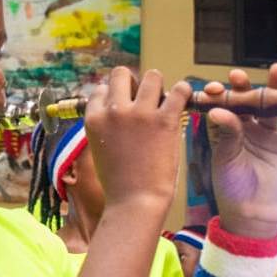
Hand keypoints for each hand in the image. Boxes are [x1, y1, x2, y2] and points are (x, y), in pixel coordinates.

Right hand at [85, 67, 187, 214]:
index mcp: (94, 119)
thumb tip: (116, 110)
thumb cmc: (118, 183)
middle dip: (134, 83)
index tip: (125, 106)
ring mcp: (140, 114)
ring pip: (152, 76)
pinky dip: (182, 92)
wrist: (135, 203)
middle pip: (122, 73)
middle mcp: (114, 111)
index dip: (115, 95)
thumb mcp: (99, 149)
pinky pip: (178, 90)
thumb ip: (104, 126)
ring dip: (159, 86)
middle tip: (144, 100)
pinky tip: (182, 102)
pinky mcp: (165, 121)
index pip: (102, 88)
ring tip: (164, 101)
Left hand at [205, 65, 276, 237]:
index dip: (220, 95)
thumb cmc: (232, 188)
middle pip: (249, 102)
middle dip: (245, 87)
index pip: (224, 106)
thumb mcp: (225, 158)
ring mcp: (269, 136)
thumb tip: (218, 109)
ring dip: (276, 90)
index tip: (213, 88)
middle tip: (239, 77)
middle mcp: (249, 130)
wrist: (253, 215)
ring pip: (274, 107)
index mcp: (228, 132)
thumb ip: (227, 133)